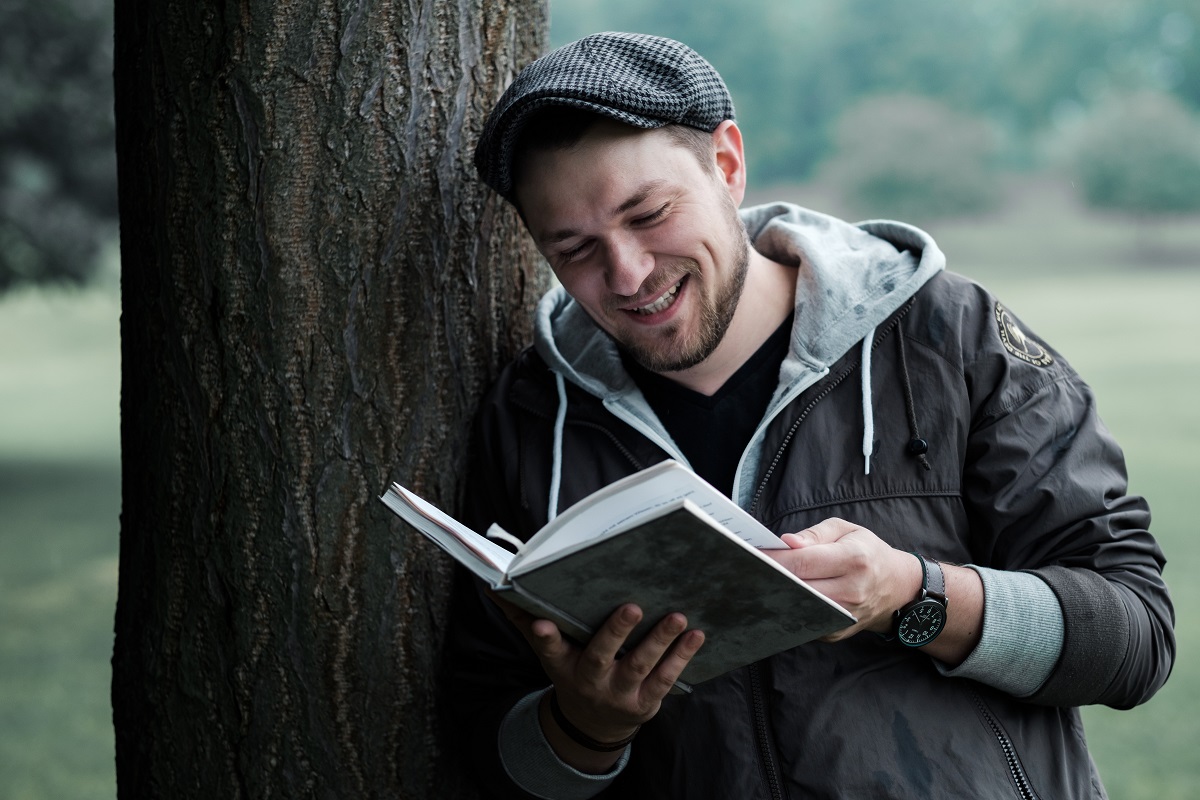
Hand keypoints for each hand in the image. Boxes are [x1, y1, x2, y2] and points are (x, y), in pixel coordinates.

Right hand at [488, 594, 703, 766]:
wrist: (594, 723)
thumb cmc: (572, 669)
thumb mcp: (548, 650)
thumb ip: (523, 617)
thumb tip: (494, 586)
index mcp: (563, 663)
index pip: (549, 648)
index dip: (545, 636)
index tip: (542, 622)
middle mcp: (589, 680)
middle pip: (600, 656)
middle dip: (616, 632)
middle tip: (631, 607)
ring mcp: (620, 693)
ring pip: (640, 666)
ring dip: (660, 642)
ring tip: (676, 617)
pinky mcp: (645, 702)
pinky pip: (666, 679)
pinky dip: (682, 657)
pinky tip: (695, 635)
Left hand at [762, 518, 921, 640]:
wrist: (896, 587)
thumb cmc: (867, 552)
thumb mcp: (847, 530)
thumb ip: (815, 534)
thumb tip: (787, 542)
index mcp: (854, 560)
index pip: (804, 562)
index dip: (774, 559)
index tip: (750, 553)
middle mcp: (851, 591)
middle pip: (798, 588)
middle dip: (770, 578)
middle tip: (745, 568)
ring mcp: (844, 616)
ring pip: (798, 608)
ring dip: (776, 595)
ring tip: (757, 582)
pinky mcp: (836, 632)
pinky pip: (804, 622)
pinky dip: (787, 609)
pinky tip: (775, 597)